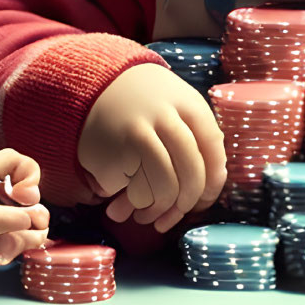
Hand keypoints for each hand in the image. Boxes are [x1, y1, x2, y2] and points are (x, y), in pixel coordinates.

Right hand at [78, 64, 225, 230]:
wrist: (90, 88)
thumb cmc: (140, 105)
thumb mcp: (174, 104)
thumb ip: (196, 138)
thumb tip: (206, 194)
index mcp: (188, 103)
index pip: (213, 148)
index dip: (214, 179)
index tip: (206, 198)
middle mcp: (166, 118)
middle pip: (192, 173)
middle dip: (187, 202)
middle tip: (177, 213)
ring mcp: (139, 135)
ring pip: (165, 188)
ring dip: (158, 210)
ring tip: (145, 216)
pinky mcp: (115, 154)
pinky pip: (136, 191)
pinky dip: (134, 203)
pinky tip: (122, 203)